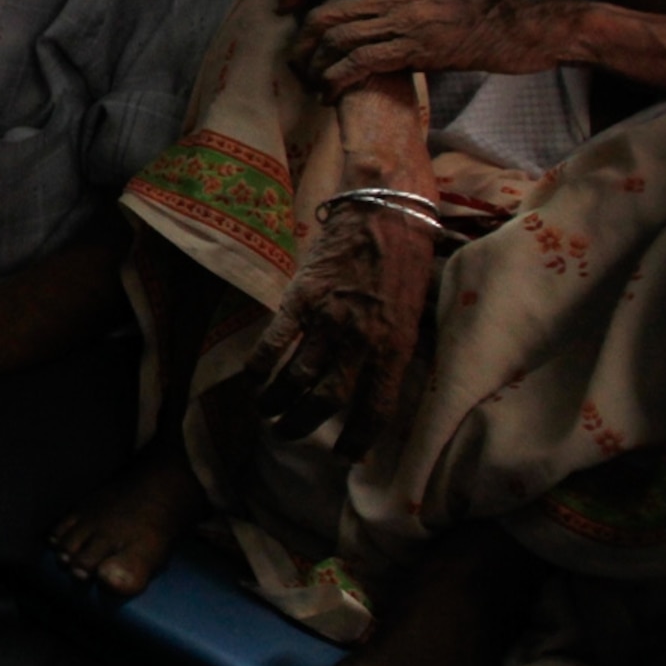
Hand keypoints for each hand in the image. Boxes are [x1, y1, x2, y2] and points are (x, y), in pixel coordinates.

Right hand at [238, 201, 434, 455]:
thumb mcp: (412, 314)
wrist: (386, 210)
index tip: (344, 454)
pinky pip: (272, 345)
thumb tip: (372, 388)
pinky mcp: (299, 298)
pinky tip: (253, 383)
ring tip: (269, 416)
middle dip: (304, 425)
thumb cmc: (406, 262)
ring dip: (277, 405)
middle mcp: (360, 340)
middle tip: (291, 435)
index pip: (375, 409)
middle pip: (325, 400)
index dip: (357, 439)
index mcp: (395, 347)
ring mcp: (327, 320)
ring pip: (295, 379)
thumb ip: (391, 351)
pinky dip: (258, 370)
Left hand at [283, 0, 564, 89]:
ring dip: (316, 68)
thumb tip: (349, 21)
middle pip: (325, 13)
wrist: (500, 28)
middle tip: (295, 64)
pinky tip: (331, 95)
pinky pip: (359, 63)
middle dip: (301, 42)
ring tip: (313, 85)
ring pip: (337, 41)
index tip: (284, 5)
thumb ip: (383, 2)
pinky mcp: (409, 50)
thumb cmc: (458, 19)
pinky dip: (336, 81)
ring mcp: (398, 23)